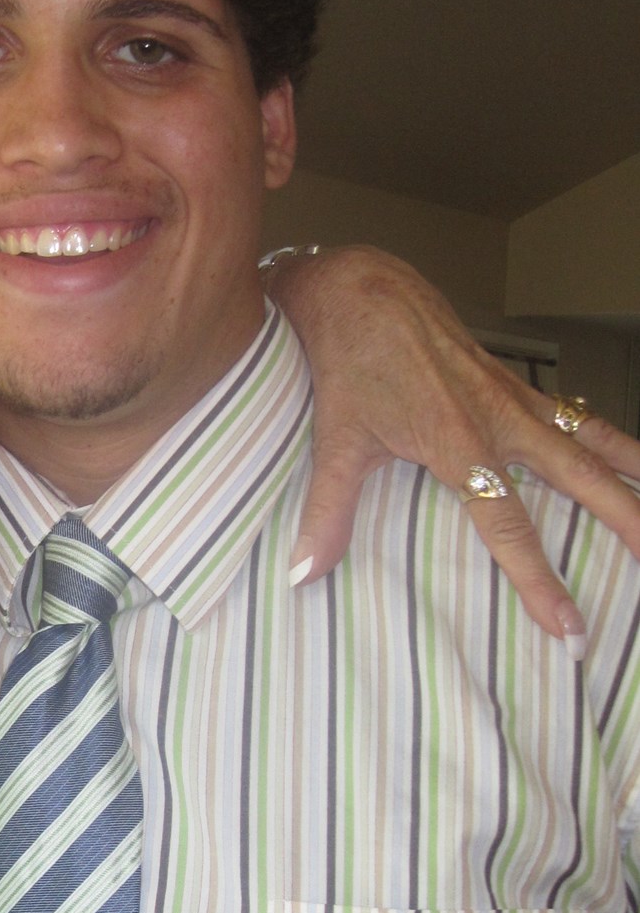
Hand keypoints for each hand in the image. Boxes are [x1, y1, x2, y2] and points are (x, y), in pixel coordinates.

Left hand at [270, 246, 639, 643]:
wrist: (355, 286)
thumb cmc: (344, 358)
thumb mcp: (336, 440)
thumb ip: (326, 513)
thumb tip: (305, 573)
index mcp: (458, 441)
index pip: (509, 526)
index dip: (539, 580)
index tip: (568, 626)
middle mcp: (498, 419)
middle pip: (581, 480)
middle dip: (627, 524)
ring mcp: (510, 396)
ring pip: (590, 441)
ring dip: (633, 476)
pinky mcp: (509, 381)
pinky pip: (571, 416)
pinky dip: (604, 438)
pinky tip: (630, 460)